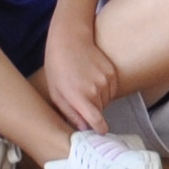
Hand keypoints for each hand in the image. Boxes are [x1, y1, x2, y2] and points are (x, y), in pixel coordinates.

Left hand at [39, 13, 122, 134]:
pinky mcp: (111, 72)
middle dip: (92, 109)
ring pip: (106, 100)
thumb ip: (70, 113)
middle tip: (80, 96)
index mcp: (78, 96)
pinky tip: (92, 76)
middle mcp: (94, 89)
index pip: (97, 121)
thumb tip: (84, 128)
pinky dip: (104, 88)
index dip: (99, 129)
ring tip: (84, 83)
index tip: (99, 130)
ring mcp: (105, 80)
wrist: (69, 38)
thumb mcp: (56, 92)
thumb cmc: (57, 66)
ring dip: (98, 98)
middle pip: (100, 111)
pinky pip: (111, 89)